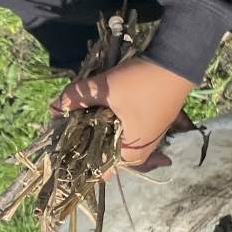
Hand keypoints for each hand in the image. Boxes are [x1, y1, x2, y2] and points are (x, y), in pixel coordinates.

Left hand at [53, 56, 195, 172]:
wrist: (177, 61)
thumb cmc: (142, 83)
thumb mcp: (106, 89)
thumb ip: (77, 98)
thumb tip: (54, 107)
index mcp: (129, 155)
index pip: (96, 169)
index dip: (76, 157)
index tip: (61, 141)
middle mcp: (139, 153)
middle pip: (103, 152)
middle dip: (84, 137)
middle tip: (67, 121)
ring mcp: (147, 138)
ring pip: (112, 138)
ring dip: (96, 126)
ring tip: (80, 111)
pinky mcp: (150, 123)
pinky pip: (123, 128)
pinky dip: (110, 120)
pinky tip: (99, 106)